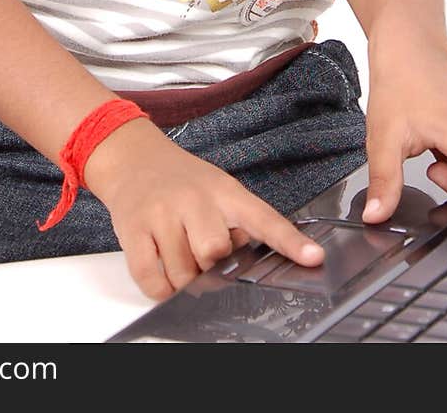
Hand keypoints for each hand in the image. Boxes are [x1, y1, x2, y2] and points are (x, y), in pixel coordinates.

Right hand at [83, 116, 326, 301]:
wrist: (132, 157)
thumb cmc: (181, 180)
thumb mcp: (217, 187)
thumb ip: (238, 221)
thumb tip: (250, 259)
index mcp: (224, 190)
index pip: (263, 218)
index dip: (289, 241)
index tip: (314, 258)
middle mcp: (193, 199)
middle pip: (215, 252)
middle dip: (211, 264)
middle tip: (202, 253)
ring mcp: (161, 213)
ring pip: (183, 273)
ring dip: (184, 279)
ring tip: (180, 256)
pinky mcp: (133, 230)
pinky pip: (152, 280)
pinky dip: (160, 289)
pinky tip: (163, 274)